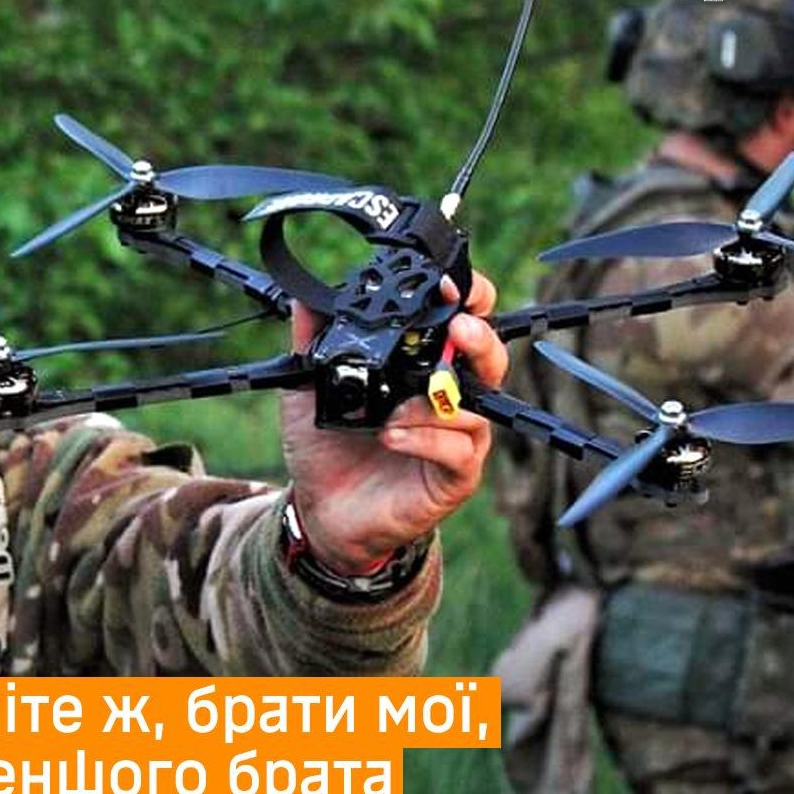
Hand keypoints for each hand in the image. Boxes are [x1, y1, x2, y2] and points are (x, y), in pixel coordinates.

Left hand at [281, 272, 507, 574]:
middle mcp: (448, 396)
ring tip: (394, 408)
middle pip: (488, 357)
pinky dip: (425, 438)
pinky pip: (457, 450)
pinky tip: (391, 436)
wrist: (322, 510)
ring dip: (435, 400)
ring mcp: (457, 436)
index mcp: (423, 366)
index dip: (469, 298)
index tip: (450, 284)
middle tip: (458, 328)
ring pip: (474, 406)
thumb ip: (313, 341)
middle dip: (478, 338)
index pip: (463, 321)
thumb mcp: (311, 387)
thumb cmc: (327, 446)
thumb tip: (304, 295)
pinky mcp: (455, 475)